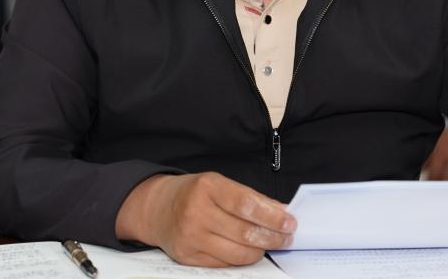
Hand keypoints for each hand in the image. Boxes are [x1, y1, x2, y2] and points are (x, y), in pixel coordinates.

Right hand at [114, 172, 294, 266]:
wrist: (157, 208)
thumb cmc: (195, 193)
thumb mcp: (220, 184)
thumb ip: (250, 198)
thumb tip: (281, 212)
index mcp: (207, 187)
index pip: (246, 204)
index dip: (271, 216)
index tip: (290, 222)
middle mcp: (196, 212)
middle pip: (244, 232)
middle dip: (272, 236)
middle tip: (288, 237)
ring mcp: (190, 237)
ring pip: (236, 253)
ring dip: (260, 250)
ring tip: (271, 244)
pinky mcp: (187, 257)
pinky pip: (224, 264)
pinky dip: (242, 259)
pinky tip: (251, 251)